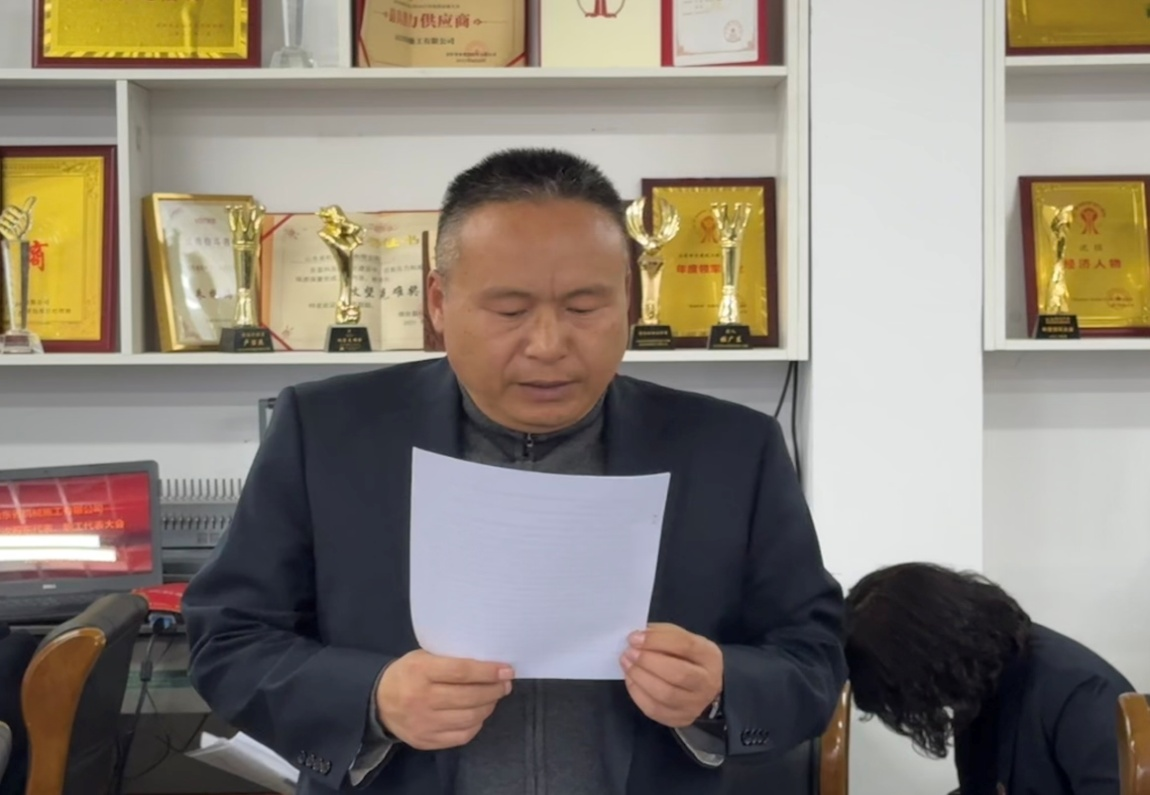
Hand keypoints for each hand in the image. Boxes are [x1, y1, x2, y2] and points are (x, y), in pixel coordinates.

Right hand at [375, 649, 514, 750]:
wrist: (378, 702)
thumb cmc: (407, 673)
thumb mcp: (423, 657)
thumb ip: (450, 660)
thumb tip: (488, 664)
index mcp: (421, 672)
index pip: (462, 672)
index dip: (488, 672)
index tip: (507, 670)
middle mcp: (422, 699)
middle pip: (469, 697)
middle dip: (494, 690)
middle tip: (505, 684)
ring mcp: (424, 723)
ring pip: (469, 718)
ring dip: (488, 706)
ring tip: (494, 697)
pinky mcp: (426, 741)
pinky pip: (461, 736)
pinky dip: (476, 724)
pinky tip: (479, 714)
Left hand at [620, 623, 722, 728]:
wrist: (704, 688)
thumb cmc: (688, 657)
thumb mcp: (682, 638)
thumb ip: (662, 634)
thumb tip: (636, 637)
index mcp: (709, 656)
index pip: (684, 646)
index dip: (656, 641)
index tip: (633, 638)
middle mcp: (707, 683)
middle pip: (677, 674)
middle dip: (647, 662)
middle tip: (628, 652)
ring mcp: (695, 705)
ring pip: (665, 695)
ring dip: (640, 677)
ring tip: (626, 664)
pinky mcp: (681, 720)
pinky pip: (654, 709)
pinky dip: (637, 693)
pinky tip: (631, 680)